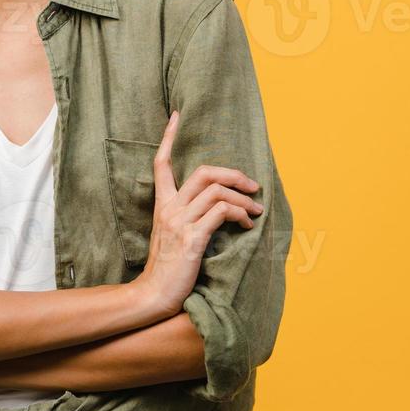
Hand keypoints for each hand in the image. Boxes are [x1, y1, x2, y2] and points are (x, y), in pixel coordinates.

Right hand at [130, 110, 264, 318]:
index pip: (161, 163)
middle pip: (204, 172)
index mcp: (162, 205)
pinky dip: (240, 214)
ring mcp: (180, 223)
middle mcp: (170, 209)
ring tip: (256, 211)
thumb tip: (214, 207)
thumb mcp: (171, 235)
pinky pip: (222, 213)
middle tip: (253, 185)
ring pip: (217, 192)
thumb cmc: (167, 268)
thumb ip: (186, 216)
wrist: (154, 295)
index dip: (168, 137)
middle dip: (234, 174)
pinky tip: (248, 225)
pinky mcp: (192, 239)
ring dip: (244, 198)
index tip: (176, 116)